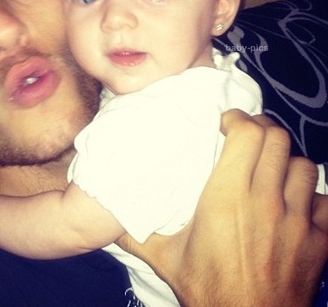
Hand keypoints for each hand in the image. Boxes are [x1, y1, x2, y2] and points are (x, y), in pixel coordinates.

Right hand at [117, 110, 327, 306]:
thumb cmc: (206, 291)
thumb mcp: (163, 257)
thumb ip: (132, 230)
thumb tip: (104, 214)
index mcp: (225, 198)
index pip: (247, 134)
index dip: (238, 120)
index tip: (225, 125)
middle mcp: (264, 201)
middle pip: (276, 139)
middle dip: (262, 130)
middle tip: (247, 137)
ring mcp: (297, 220)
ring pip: (303, 165)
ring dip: (287, 160)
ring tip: (270, 167)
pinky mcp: (319, 241)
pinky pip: (324, 201)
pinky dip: (312, 196)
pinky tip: (296, 203)